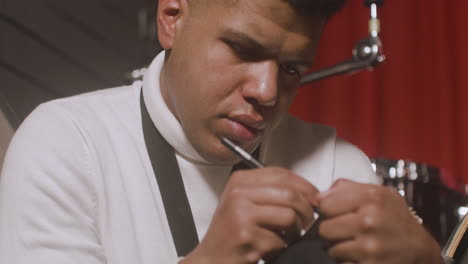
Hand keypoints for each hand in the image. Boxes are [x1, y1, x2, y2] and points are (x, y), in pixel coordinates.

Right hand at [181, 167, 318, 263]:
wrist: (210, 259)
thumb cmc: (229, 232)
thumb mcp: (244, 202)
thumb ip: (270, 191)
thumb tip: (309, 192)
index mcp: (239, 181)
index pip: (281, 174)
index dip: (304, 185)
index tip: (314, 197)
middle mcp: (239, 194)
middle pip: (290, 193)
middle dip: (307, 210)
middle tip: (309, 221)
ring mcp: (242, 215)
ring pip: (289, 216)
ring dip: (296, 231)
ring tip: (288, 236)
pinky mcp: (247, 236)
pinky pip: (280, 239)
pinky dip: (281, 247)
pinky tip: (270, 247)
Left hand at [317, 179, 442, 263]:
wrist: (420, 249)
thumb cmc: (395, 219)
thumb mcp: (378, 193)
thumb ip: (345, 189)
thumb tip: (316, 199)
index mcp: (371, 198)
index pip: (325, 205)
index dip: (328, 210)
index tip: (336, 214)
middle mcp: (370, 221)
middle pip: (324, 229)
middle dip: (332, 231)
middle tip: (346, 231)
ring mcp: (370, 246)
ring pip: (331, 249)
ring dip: (339, 249)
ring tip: (355, 244)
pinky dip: (347, 262)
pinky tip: (359, 256)